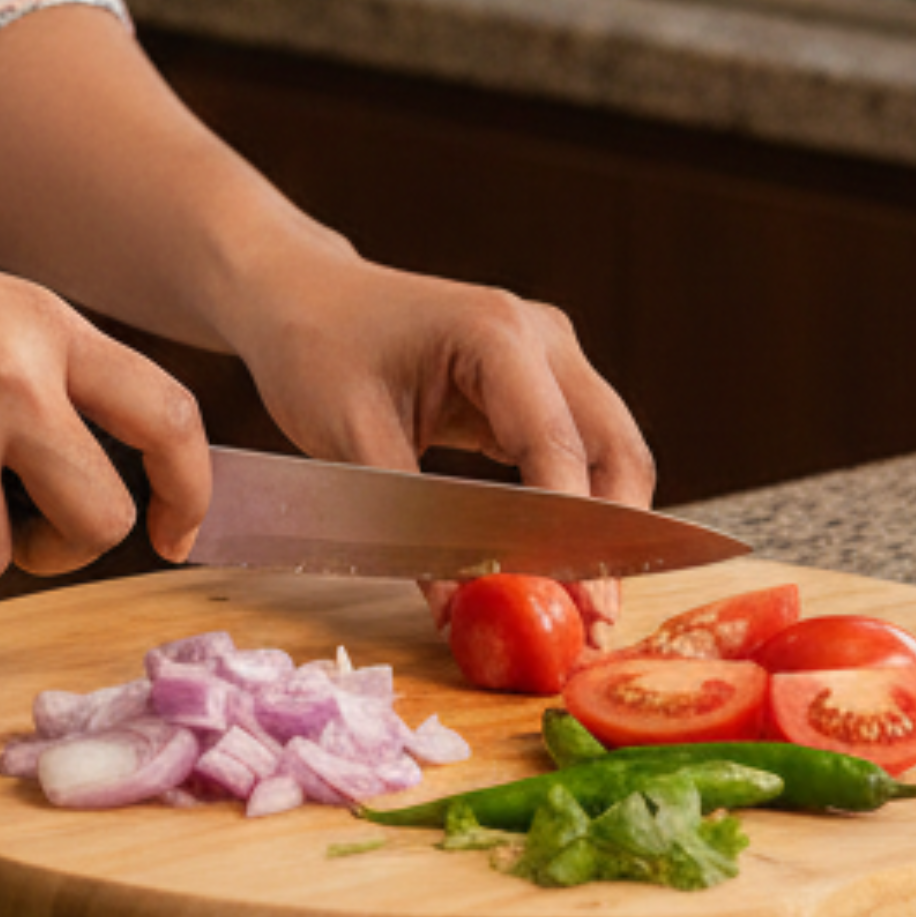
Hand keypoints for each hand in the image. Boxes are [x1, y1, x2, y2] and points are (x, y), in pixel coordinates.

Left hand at [228, 247, 655, 638]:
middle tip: (593, 623)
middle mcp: (542, 336)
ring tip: (583, 609)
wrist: (302, 294)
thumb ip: (409, 523)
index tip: (569, 607)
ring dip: (603, 529)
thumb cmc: (317, 350)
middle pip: (613, 448)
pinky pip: (580, 449)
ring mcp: (549, 354)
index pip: (557, 446)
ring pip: (610, 452)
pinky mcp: (540, 380)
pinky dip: (578, 507)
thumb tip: (455, 611)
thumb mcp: (350, 439)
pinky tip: (558, 565)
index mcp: (496, 332)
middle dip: (610, 539)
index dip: (567, 535)